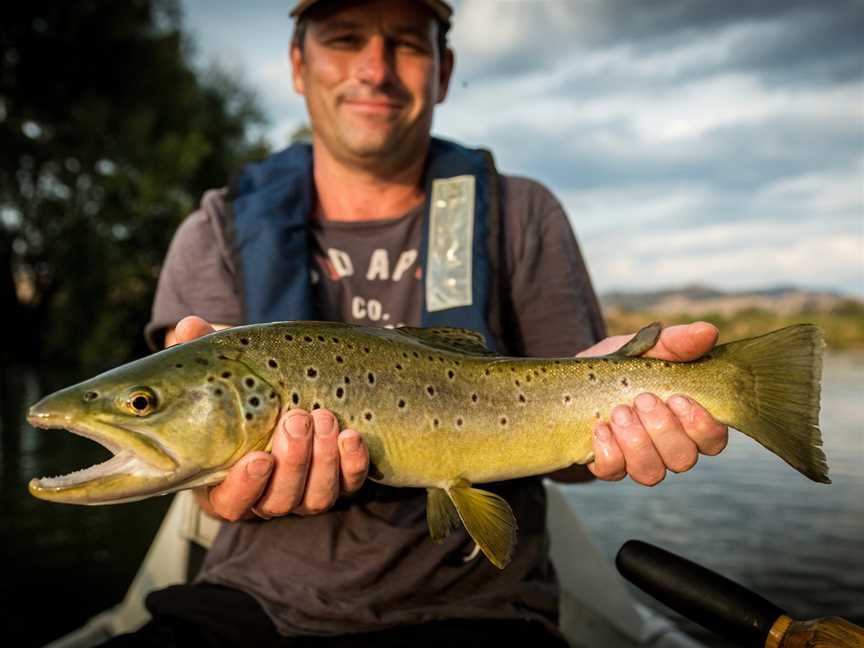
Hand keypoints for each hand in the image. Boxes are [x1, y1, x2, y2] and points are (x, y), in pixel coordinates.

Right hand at [170, 316, 369, 521]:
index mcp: (228, 482)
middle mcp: (268, 496)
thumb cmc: (242, 394)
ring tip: (324, 418)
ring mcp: (305, 493)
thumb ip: (202, 356)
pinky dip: (353, 463)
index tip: (258, 458)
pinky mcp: (339, 482)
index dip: (245, 485)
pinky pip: (350, 484)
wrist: (289, 398)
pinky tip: (352, 436)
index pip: (232, 502)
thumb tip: (187, 327)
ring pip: (316, 496)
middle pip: (280, 499)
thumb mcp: (221, 375)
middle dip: (293, 461)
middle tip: (297, 419)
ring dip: (323, 460)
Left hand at [579, 321, 728, 485]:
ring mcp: (638, 460)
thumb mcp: (645, 350)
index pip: (713, 440)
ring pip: (651, 473)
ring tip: (618, 412)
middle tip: (642, 399)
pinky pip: (613, 472)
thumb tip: (708, 331)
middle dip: (663, 430)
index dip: (701, 426)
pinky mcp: (607, 466)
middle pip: (683, 458)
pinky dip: (608, 452)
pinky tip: (599, 428)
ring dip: (637, 442)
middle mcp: (667, 447)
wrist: (570, 382)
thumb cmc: (619, 367)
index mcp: (687, 421)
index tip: (678, 398)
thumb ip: (676, 343)